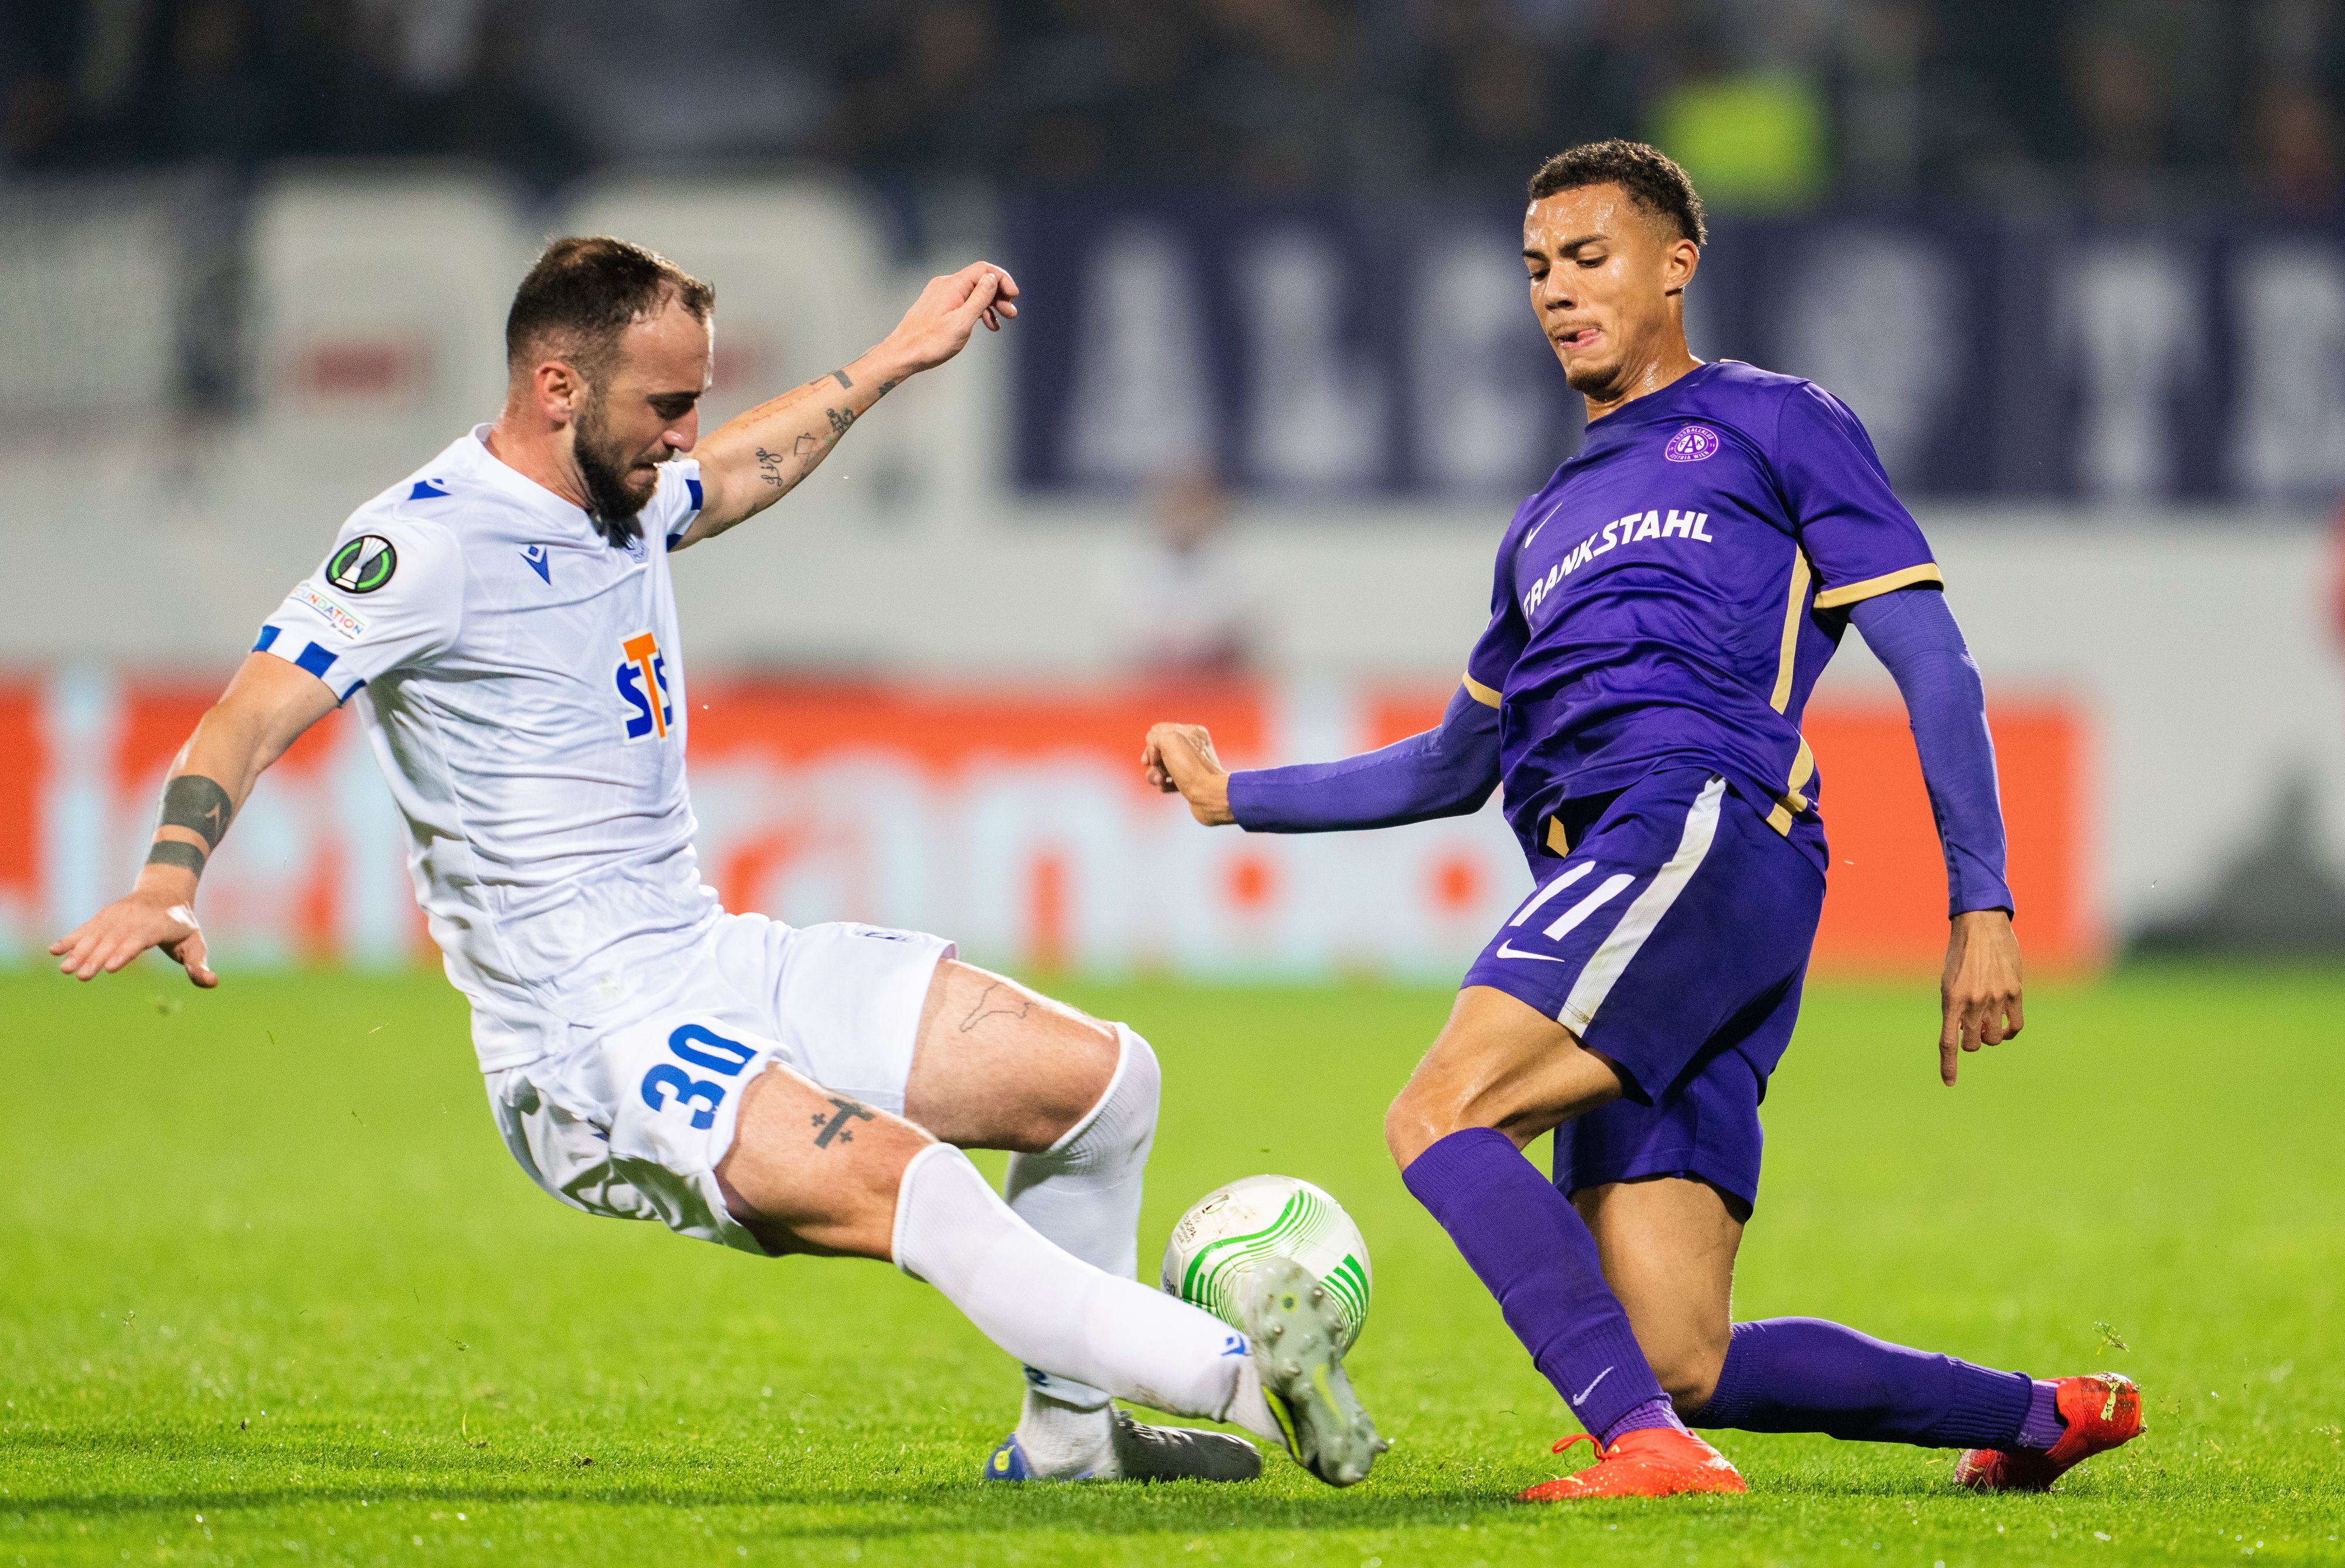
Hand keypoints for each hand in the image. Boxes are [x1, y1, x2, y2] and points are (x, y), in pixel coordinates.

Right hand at [50, 883, 217, 986]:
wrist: (165, 892)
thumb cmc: (182, 925)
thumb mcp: (195, 943)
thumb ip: (199, 965)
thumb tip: (212, 983)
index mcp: (160, 924)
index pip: (140, 939)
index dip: (125, 952)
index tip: (110, 967)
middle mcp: (135, 918)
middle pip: (114, 939)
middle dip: (96, 958)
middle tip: (81, 976)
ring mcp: (117, 915)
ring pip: (97, 934)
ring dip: (79, 951)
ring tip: (65, 969)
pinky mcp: (104, 915)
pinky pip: (86, 927)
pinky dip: (71, 938)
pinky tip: (54, 950)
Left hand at [879, 261, 1019, 376]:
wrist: (902, 354)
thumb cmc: (930, 342)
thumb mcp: (961, 323)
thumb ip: (979, 299)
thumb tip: (993, 278)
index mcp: (952, 285)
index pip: (983, 270)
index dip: (1002, 279)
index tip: (1015, 296)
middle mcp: (945, 284)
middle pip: (979, 280)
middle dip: (999, 294)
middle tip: (1012, 314)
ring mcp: (941, 294)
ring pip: (972, 292)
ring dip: (990, 304)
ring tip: (1002, 321)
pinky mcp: (938, 304)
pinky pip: (963, 301)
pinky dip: (977, 310)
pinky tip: (987, 325)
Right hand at [1143, 722, 1234, 825]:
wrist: (1210, 796)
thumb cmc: (1192, 769)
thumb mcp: (1169, 740)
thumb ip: (1155, 737)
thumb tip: (1153, 752)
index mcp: (1191, 732)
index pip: (1159, 730)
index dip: (1152, 744)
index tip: (1154, 757)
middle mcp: (1193, 747)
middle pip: (1159, 749)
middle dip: (1153, 761)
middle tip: (1157, 769)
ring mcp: (1191, 765)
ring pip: (1162, 766)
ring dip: (1155, 774)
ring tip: (1160, 781)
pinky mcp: (1190, 782)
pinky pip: (1169, 780)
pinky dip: (1164, 784)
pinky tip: (1166, 787)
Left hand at [1938, 908, 2021, 1085]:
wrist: (1981, 924)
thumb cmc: (1961, 953)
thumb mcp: (1949, 980)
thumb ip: (1955, 1008)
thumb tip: (1964, 1034)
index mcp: (1950, 998)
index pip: (1948, 1041)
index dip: (1948, 1065)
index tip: (1949, 1082)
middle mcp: (1973, 1001)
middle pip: (1973, 1044)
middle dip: (1970, 1042)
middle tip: (1970, 1029)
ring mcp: (1995, 997)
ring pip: (1993, 1038)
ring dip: (1989, 1036)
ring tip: (1986, 1022)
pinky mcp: (2014, 991)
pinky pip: (2015, 1026)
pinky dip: (2008, 1032)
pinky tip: (2004, 1026)